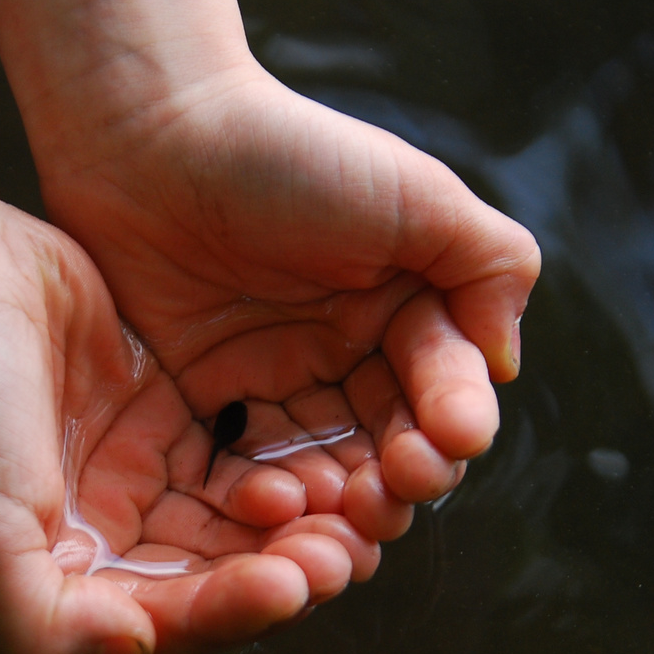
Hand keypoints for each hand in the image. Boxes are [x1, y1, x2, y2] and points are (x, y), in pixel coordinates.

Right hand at [0, 175, 378, 653]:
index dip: (230, 614)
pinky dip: (269, 471)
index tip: (291, 586)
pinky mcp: (156, 419)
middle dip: (275, 576)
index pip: (162, 626)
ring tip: (345, 516)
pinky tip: (310, 464)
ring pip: (228, 526)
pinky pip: (228, 462)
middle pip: (208, 582)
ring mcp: (128, 479)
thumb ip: (42, 623)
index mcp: (51, 589)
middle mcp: (95, 547)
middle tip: (341, 556)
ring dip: (285, 531)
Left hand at [31, 64, 540, 542]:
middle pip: (391, 446)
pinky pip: (247, 471)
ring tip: (344, 518)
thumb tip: (504, 367)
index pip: (444, 390)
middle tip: (397, 494)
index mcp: (404, 308)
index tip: (447, 441)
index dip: (452, 422)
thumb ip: (489, 267)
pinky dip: (268, 499)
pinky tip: (273, 506)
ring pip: (326, 471)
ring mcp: (275, 383)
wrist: (148, 135)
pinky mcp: (207, 405)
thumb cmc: (288, 154)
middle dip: (405, 479)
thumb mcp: (416, 195)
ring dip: (344, 505)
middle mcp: (347, 353)